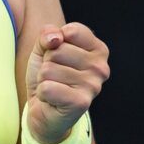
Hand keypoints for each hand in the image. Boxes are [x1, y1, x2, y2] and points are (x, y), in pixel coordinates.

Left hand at [24, 22, 109, 143]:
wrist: (44, 112)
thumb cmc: (49, 77)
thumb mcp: (44, 49)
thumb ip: (48, 34)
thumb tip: (55, 39)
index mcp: (98, 50)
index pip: (71, 31)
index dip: (54, 44)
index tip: (59, 59)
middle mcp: (101, 68)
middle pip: (57, 51)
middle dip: (47, 64)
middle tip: (55, 78)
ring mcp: (93, 86)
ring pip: (49, 69)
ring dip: (44, 80)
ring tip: (54, 89)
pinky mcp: (81, 103)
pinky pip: (47, 87)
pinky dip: (42, 94)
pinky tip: (52, 100)